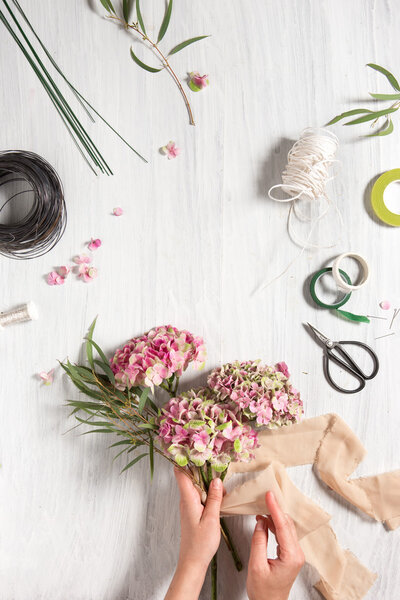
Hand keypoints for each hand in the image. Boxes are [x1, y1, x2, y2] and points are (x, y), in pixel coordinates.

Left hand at [165, 467, 223, 599]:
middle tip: (218, 467)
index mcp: (188, 499)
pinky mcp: (193, 510)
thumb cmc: (200, 544)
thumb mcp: (211, 519)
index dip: (185, 459)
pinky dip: (209, 492)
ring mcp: (189, 505)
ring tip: (222, 487)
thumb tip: (216, 480)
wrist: (193, 562)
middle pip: (191, 476)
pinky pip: (200, 495)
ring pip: (197, 486)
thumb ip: (214, 498)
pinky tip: (219, 496)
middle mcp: (186, 499)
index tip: (194, 449)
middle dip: (204, 470)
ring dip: (208, 483)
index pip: (181, 473)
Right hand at [246, 491, 304, 599]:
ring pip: (286, 528)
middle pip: (287, 524)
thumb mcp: (257, 566)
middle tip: (265, 496)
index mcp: (291, 556)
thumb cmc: (263, 592)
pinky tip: (265, 520)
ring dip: (274, 516)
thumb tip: (260, 522)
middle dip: (276, 509)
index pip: (283, 526)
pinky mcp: (290, 555)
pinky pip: (284, 534)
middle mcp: (296, 554)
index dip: (275, 509)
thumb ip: (259, 542)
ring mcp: (294, 554)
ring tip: (262, 506)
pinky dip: (274, 524)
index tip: (269, 495)